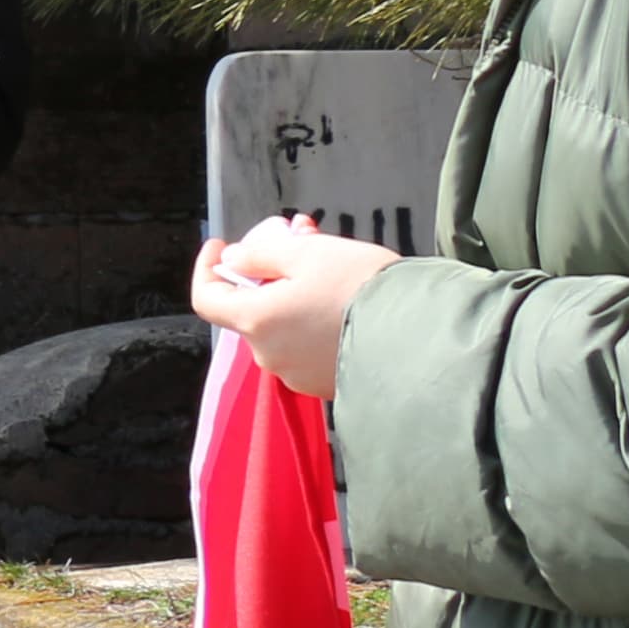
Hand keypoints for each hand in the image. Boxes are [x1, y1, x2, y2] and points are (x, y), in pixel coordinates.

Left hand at [195, 215, 400, 398]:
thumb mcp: (308, 253)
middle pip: (250, 310)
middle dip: (266, 275)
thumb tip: (232, 261)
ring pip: (280, 328)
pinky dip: (311, 323)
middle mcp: (268, 354)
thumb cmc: (360, 287)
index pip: (207, 299)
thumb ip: (261, 255)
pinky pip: (306, 349)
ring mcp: (297, 374)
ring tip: (330, 267)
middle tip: (297, 242)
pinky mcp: (325, 385)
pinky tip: (343, 302)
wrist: (421, 337)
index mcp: (256, 321)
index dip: (207, 269)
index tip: (221, 245)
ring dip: (292, 297)